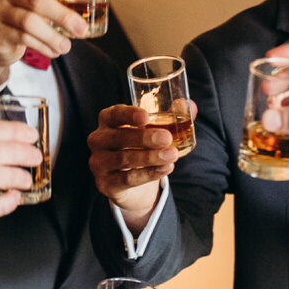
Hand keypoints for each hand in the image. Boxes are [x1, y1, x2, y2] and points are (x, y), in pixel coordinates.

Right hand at [0, 0, 84, 99]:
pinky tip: (53, 51)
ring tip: (67, 47)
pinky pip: (22, 38)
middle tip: (82, 30)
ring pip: (29, 22)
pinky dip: (42, 46)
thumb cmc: (29, 15)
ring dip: (53, 36)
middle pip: (36, 0)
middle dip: (63, 16)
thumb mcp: (49, 1)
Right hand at [87, 103, 193, 230]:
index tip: (146, 116)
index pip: (114, 114)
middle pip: (119, 138)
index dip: (129, 114)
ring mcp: (99, 162)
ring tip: (172, 155)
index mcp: (108, 120)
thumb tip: (190, 105)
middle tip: (167, 138)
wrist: (131, 180)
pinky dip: (149, 174)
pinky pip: (127, 179)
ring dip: (150, 157)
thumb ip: (171, 115)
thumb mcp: (154, 129)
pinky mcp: (105, 183)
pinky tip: (165, 168)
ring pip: (123, 159)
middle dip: (144, 138)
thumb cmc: (141, 146)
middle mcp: (98, 140)